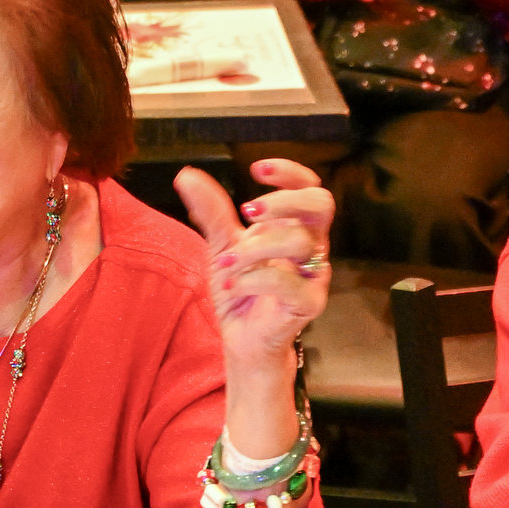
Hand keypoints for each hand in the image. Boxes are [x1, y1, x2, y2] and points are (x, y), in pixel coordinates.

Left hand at [174, 158, 331, 365]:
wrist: (242, 337)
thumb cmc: (241, 288)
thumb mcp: (222, 245)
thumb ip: (211, 212)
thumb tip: (187, 175)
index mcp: (294, 226)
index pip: (309, 187)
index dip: (290, 173)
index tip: (257, 170)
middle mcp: (310, 246)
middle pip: (321, 204)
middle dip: (284, 200)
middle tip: (248, 211)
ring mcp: (313, 275)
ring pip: (300, 241)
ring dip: (255, 247)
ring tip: (227, 262)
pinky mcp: (308, 304)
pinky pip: (288, 283)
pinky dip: (253, 280)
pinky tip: (232, 284)